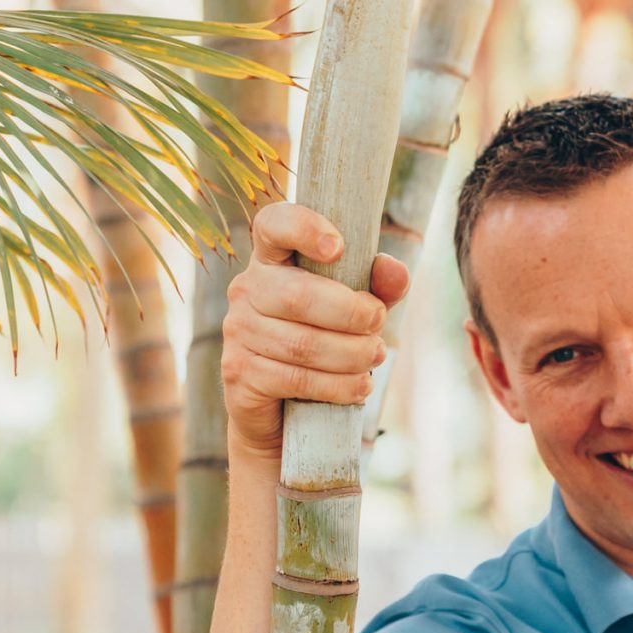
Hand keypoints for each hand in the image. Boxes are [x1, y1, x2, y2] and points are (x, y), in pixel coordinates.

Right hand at [220, 201, 408, 458]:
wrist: (283, 408)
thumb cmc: (326, 341)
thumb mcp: (359, 310)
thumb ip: (379, 287)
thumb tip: (394, 270)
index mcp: (273, 259)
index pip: (273, 225)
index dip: (303, 228)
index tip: (338, 247)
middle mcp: (247, 289)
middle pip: (299, 295)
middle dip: (352, 313)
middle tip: (379, 323)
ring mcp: (237, 331)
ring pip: (303, 343)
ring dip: (352, 354)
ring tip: (374, 357)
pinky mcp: (239, 372)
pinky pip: (296, 379)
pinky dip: (338, 385)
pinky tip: (359, 386)